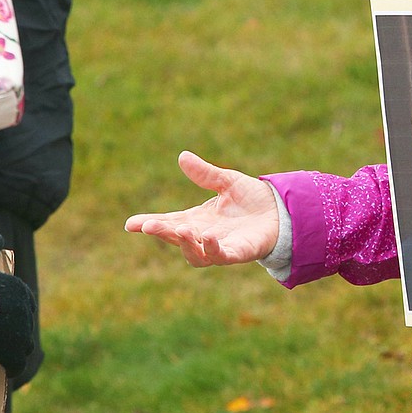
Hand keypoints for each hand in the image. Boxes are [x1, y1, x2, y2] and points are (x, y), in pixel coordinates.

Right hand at [0, 232, 36, 377]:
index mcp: (22, 292)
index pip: (27, 305)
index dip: (18, 313)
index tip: (7, 319)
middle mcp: (27, 313)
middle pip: (26, 326)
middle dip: (18, 333)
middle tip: (3, 339)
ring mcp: (22, 334)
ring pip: (24, 347)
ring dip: (18, 351)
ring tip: (6, 356)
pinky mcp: (13, 353)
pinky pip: (17, 365)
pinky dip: (13, 368)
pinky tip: (8, 371)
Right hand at [124, 151, 279, 267]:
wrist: (281, 211)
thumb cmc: (251, 198)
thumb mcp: (226, 181)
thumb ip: (205, 174)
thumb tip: (183, 157)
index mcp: (197, 220)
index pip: (168, 223)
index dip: (149, 224)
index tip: (130, 224)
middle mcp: (204, 235)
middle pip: (177, 238)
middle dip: (162, 233)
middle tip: (147, 226)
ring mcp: (220, 246)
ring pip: (195, 254)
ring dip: (185, 244)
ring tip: (180, 229)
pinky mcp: (238, 253)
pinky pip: (222, 256)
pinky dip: (213, 249)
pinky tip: (210, 238)